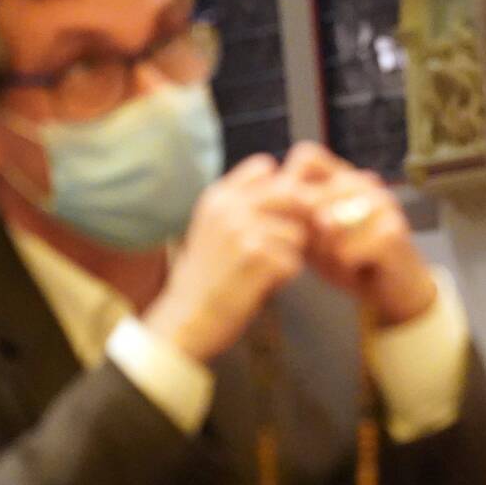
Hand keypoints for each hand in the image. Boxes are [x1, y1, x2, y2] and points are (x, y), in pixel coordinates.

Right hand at [143, 154, 308, 361]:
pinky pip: (294, 262)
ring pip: (297, 233)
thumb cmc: (208, 275)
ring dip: (290, 255)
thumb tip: (293, 185)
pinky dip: (285, 277)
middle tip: (285, 245)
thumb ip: (243, 204)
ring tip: (265, 270)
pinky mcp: (255, 259)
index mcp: (218, 196)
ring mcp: (241, 230)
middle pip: (292, 195)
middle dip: (298, 220)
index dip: (283, 188)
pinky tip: (262, 285)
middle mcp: (228, 207)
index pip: (265, 167)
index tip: (281, 213)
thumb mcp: (214, 228)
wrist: (187, 317)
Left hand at [277, 143, 436, 326]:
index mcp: (343, 177)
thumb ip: (294, 217)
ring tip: (341, 260)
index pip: (306, 156)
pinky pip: (346, 251)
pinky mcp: (394, 230)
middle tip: (322, 252)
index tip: (291, 218)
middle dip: (306, 232)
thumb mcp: (314, 237)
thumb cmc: (351, 259)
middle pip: (310, 196)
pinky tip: (358, 268)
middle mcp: (364, 182)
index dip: (288, 184)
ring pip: (327, 224)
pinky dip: (345, 267)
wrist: (394, 290)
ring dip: (326, 251)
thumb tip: (269, 202)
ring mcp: (382, 203)